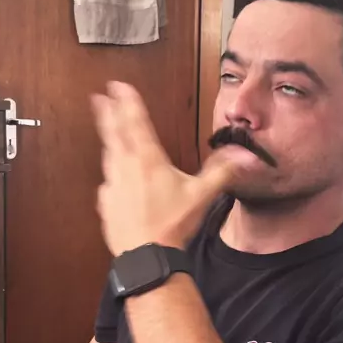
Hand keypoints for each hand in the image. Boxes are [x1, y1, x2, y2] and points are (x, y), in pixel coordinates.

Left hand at [91, 82, 237, 255]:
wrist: (147, 256)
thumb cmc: (172, 225)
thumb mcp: (202, 196)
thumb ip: (221, 172)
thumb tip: (242, 156)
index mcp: (148, 160)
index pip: (136, 123)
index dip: (128, 102)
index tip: (119, 86)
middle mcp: (126, 168)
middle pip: (114, 133)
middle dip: (108, 113)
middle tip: (100, 97)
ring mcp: (113, 185)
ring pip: (109, 156)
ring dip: (108, 140)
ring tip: (107, 130)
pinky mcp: (106, 203)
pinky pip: (108, 185)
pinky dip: (112, 176)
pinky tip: (115, 179)